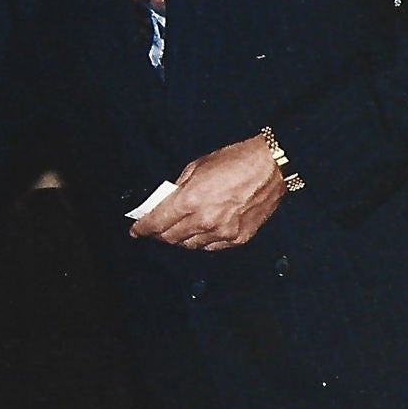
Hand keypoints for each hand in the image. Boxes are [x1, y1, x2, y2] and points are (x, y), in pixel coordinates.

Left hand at [132, 133, 286, 249]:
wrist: (271, 167)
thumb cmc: (234, 161)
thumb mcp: (197, 167)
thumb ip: (179, 188)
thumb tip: (166, 203)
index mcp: (191, 200)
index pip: (158, 223)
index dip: (143, 229)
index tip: (135, 231)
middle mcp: (205, 221)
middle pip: (172, 238)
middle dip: (158, 235)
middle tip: (153, 230)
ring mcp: (223, 232)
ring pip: (191, 246)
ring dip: (180, 240)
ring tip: (175, 231)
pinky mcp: (239, 238)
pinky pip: (212, 247)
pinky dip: (201, 242)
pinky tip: (199, 234)